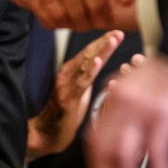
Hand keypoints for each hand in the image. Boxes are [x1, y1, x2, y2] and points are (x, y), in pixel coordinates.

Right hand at [27, 29, 123, 161]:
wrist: (47, 135)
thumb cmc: (65, 114)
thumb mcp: (80, 91)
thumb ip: (87, 77)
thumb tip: (99, 65)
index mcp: (70, 70)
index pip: (89, 51)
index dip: (103, 41)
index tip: (117, 33)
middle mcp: (67, 73)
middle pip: (88, 53)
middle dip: (105, 41)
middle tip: (119, 32)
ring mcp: (66, 85)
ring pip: (86, 64)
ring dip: (101, 51)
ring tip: (113, 40)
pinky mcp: (67, 98)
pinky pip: (81, 83)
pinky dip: (90, 71)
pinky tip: (98, 61)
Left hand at [86, 56, 167, 167]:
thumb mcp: (140, 84)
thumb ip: (127, 108)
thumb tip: (122, 140)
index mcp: (115, 95)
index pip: (94, 139)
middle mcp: (123, 101)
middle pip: (103, 151)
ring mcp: (143, 108)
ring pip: (125, 155)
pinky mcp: (166, 114)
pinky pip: (156, 151)